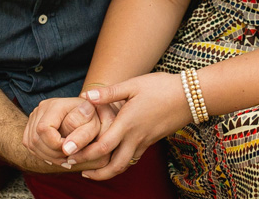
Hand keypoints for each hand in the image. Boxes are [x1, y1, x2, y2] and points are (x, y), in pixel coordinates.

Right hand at [23, 96, 103, 167]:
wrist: (86, 113)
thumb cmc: (91, 119)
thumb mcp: (94, 125)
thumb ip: (83, 134)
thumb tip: (67, 148)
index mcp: (55, 105)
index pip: (44, 129)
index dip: (55, 144)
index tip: (71, 149)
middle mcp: (41, 108)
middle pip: (35, 139)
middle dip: (52, 154)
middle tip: (69, 159)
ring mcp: (34, 116)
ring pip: (31, 144)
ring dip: (48, 156)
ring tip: (65, 159)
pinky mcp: (31, 125)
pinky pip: (30, 145)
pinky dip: (43, 154)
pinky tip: (57, 156)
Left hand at [65, 72, 192, 180]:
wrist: (191, 96)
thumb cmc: (161, 87)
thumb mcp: (134, 85)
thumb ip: (109, 93)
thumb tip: (85, 97)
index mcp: (128, 124)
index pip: (102, 147)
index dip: (83, 154)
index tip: (68, 155)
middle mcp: (136, 137)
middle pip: (113, 166)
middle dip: (95, 173)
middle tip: (78, 170)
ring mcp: (145, 141)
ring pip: (124, 165)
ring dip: (107, 171)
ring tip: (93, 170)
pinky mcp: (152, 141)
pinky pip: (133, 158)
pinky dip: (120, 162)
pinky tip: (113, 156)